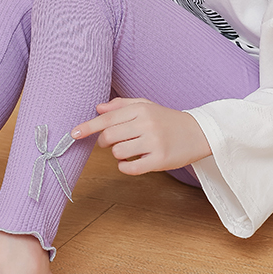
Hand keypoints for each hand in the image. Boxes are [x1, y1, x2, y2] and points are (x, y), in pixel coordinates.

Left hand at [71, 97, 211, 175]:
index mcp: (141, 109)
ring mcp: (154, 143)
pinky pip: (131, 168)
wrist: (198, 132)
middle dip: (104, 142)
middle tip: (112, 142)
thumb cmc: (167, 119)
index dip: (88, 127)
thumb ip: (121, 105)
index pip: (108, 119)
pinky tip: (131, 162)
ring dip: (118, 154)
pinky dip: (125, 167)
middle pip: (109, 137)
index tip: (73, 133)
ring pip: (118, 153)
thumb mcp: (147, 105)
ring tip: (129, 150)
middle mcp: (146, 124)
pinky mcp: (160, 160)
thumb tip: (98, 108)